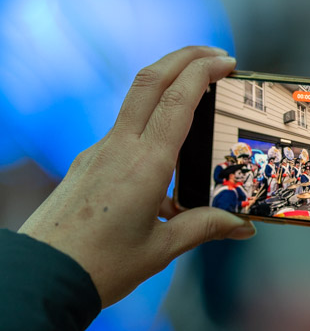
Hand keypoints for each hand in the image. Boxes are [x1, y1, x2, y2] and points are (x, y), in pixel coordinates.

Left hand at [19, 45, 255, 306]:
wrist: (44, 275)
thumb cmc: (101, 266)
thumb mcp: (162, 248)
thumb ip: (205, 227)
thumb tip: (243, 224)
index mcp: (145, 164)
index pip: (178, 99)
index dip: (203, 71)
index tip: (227, 62)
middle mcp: (120, 148)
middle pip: (151, 80)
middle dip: (185, 57)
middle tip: (216, 55)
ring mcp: (99, 151)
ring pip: (136, 100)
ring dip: (167, 83)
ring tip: (197, 91)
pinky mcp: (89, 163)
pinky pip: (125, 130)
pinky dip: (151, 122)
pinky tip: (167, 154)